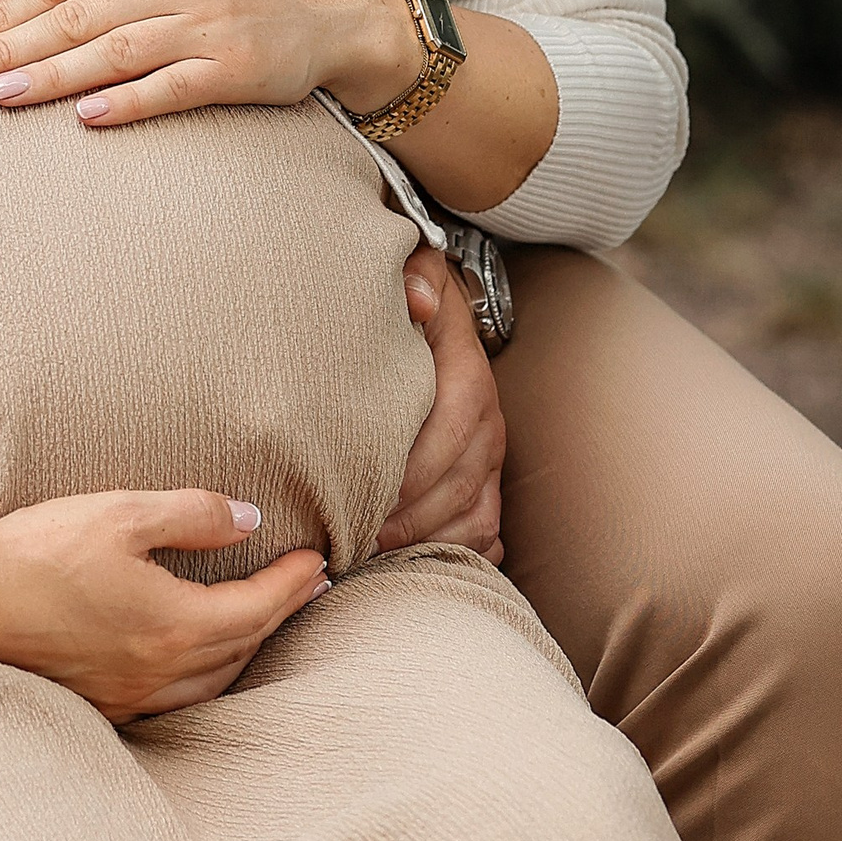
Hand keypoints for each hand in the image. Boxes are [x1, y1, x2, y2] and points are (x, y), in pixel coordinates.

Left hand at [0, 0, 419, 124]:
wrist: (326, 12)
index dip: (4, 13)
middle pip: (77, 16)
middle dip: (10, 45)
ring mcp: (206, 23)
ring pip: (115, 50)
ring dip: (54, 74)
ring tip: (1, 94)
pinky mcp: (236, 67)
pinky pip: (172, 86)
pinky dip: (127, 101)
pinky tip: (84, 116)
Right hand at [0, 488, 329, 723]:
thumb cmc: (39, 552)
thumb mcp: (121, 513)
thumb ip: (193, 514)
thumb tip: (248, 520)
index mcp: (176, 625)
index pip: (257, 606)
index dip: (294, 583)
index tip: (318, 562)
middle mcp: (161, 671)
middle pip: (243, 647)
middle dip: (280, 614)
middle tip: (308, 589)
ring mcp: (129, 694)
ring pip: (213, 682)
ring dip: (247, 651)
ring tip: (262, 624)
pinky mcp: (100, 703)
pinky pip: (175, 700)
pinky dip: (204, 678)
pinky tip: (196, 663)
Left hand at [374, 250, 504, 560]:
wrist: (442, 315)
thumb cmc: (411, 303)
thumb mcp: (414, 275)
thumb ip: (412, 279)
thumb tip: (414, 299)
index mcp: (468, 379)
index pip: (448, 434)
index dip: (407, 473)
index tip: (357, 496)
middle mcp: (489, 425)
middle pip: (456, 488)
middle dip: (403, 521)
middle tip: (349, 541)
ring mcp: (492, 459)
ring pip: (471, 518)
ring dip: (421, 544)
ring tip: (367, 558)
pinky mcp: (489, 483)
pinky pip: (483, 533)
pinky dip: (449, 553)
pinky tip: (406, 565)